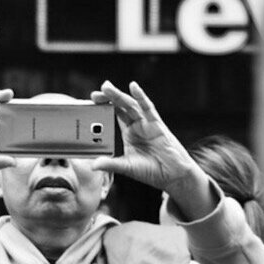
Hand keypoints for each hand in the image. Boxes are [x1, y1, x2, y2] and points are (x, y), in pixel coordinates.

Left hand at [90, 80, 216, 217]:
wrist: (173, 176)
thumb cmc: (152, 171)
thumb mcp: (127, 167)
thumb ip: (111, 164)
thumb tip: (93, 165)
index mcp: (128, 134)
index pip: (113, 116)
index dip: (103, 109)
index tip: (90, 104)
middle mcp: (137, 126)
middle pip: (120, 107)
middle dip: (108, 98)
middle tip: (95, 93)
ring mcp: (147, 123)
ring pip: (130, 105)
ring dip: (119, 95)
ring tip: (106, 87)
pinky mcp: (157, 124)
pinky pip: (148, 108)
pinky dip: (141, 97)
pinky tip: (133, 87)